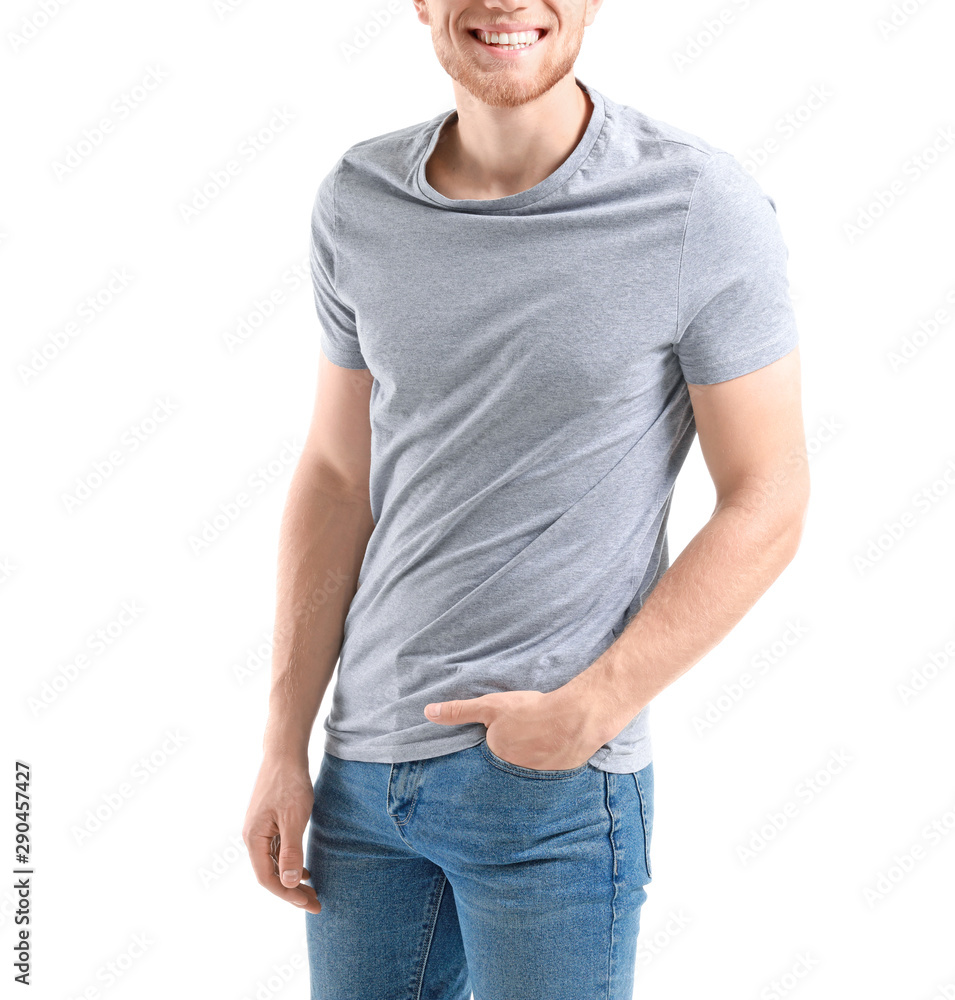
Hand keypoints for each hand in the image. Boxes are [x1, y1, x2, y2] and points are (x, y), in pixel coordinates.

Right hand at [242, 753, 321, 913]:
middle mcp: (252, 837)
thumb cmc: (289, 783)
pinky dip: (289, 863)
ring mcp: (259, 829)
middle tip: (316, 904)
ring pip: (274, 863)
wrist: (284, 753)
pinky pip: (276, 851)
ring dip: (291, 879)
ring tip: (312, 891)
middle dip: (291, 892)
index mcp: (254, 839)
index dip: (288, 895)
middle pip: (270, 874)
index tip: (309, 903)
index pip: (268, 879)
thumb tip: (290, 884)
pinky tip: (304, 869)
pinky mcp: (268, 822)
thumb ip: (291, 851)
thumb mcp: (294, 818)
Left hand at [423, 688, 610, 770]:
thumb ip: (459, 711)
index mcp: (495, 759)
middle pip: (503, 771)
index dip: (490, 750)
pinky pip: (544, 779)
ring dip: (526, 767)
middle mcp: (512, 776)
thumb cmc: (531, 710)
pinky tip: (550, 756)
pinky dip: (545, 770)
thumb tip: (427, 712)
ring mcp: (535, 781)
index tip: (498, 742)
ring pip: (523, 776)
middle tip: (518, 744)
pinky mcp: (555, 781)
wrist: (576, 718)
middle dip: (506, 764)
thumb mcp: (490, 706)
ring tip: (534, 749)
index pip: (484, 763)